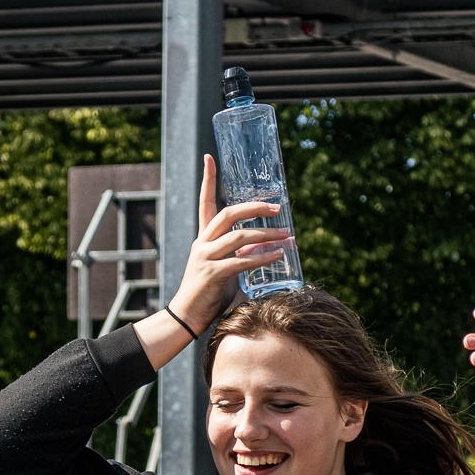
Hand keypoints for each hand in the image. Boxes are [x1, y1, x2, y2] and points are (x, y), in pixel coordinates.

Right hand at [134, 156, 293, 369]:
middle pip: (228, 214)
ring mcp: (205, 257)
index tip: (210, 157)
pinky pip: (241, 261)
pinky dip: (262, 258)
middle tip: (277, 207)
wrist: (187, 317)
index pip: (205, 202)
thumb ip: (244, 254)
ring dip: (266, 235)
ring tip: (287, 235)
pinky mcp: (212, 275)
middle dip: (254, 207)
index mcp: (204, 237)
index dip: (208, 179)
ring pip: (239, 237)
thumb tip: (267, 245)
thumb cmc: (209, 293)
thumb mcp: (228, 268)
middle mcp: (202, 242)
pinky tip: (278, 256)